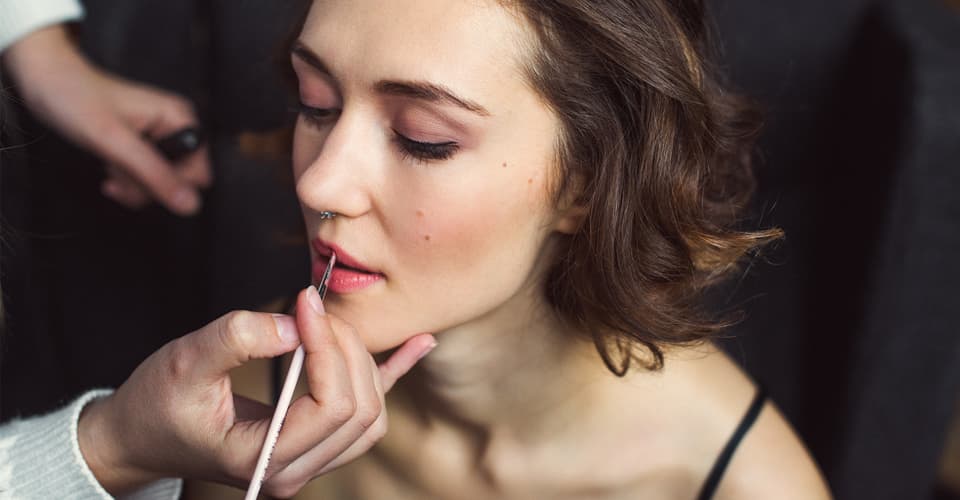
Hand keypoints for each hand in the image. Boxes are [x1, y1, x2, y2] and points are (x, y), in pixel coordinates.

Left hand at [3, 24, 210, 214]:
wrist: (46, 81)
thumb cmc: (76, 99)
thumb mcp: (115, 142)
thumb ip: (155, 175)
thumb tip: (190, 206)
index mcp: (181, 120)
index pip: (200, 174)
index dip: (173, 185)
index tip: (140, 179)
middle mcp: (176, 128)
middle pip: (181, 182)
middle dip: (147, 187)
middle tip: (118, 173)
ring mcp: (160, 138)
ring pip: (161, 185)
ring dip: (133, 186)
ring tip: (110, 168)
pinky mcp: (144, 146)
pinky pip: (146, 178)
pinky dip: (127, 180)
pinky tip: (109, 168)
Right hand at [77, 287, 435, 496]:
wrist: (139, 437)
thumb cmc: (155, 406)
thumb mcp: (182, 363)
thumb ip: (235, 339)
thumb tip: (291, 325)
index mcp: (266, 460)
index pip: (331, 406)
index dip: (328, 348)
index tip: (305, 304)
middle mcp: (295, 470)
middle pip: (359, 409)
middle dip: (345, 350)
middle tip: (313, 310)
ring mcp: (308, 460)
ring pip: (371, 414)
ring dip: (362, 362)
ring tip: (331, 324)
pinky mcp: (312, 440)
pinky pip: (367, 411)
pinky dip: (393, 374)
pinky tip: (419, 344)